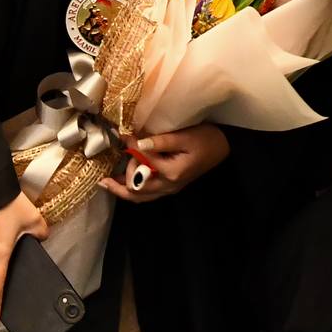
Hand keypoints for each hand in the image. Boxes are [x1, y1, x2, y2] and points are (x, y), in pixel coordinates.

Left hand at [101, 124, 230, 201]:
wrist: (225, 147)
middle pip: (135, 190)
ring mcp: (169, 189)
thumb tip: (136, 142)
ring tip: (106, 182)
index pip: (142, 163)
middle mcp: (168, 186)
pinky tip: (122, 182)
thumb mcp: (185, 136)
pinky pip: (146, 195)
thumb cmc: (207, 138)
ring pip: (139, 197)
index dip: (130, 147)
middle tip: (117, 159)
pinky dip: (132, 190)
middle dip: (122, 175)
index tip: (123, 134)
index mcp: (171, 173)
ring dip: (121, 189)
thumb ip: (160, 141)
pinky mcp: (170, 187)